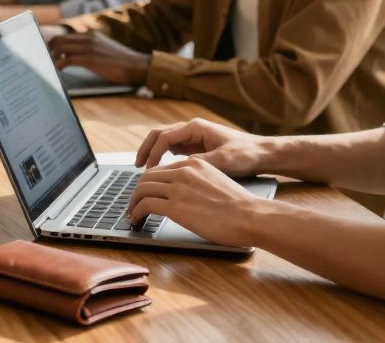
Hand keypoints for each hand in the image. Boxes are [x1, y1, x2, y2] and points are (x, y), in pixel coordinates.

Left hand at [47, 31, 149, 84]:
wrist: (136, 65)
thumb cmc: (120, 61)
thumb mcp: (102, 49)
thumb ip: (88, 48)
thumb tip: (70, 54)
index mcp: (90, 36)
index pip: (64, 36)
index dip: (52, 43)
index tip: (45, 51)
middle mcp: (89, 39)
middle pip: (59, 40)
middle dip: (48, 49)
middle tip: (44, 59)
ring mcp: (90, 48)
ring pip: (62, 48)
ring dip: (52, 57)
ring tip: (50, 65)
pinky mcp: (92, 59)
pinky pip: (69, 59)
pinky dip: (60, 64)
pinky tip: (58, 69)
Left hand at [127, 156, 265, 248]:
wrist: (251, 216)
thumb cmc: (240, 206)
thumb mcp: (216, 181)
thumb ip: (198, 182)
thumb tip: (187, 194)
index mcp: (193, 164)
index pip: (160, 169)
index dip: (149, 183)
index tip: (145, 193)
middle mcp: (182, 172)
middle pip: (147, 178)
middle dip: (137, 192)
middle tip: (134, 204)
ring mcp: (177, 188)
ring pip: (142, 190)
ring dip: (133, 203)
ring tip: (132, 214)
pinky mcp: (175, 207)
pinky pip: (145, 205)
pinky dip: (136, 212)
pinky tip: (137, 220)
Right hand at [134, 118, 268, 174]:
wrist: (263, 153)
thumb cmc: (246, 155)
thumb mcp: (223, 161)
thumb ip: (199, 162)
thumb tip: (178, 169)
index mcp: (196, 128)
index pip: (164, 137)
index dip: (153, 154)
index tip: (148, 170)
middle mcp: (192, 129)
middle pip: (159, 135)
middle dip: (146, 149)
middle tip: (137, 166)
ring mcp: (194, 137)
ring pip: (165, 141)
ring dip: (153, 153)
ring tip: (144, 169)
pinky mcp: (198, 145)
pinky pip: (174, 149)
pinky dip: (164, 158)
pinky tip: (162, 171)